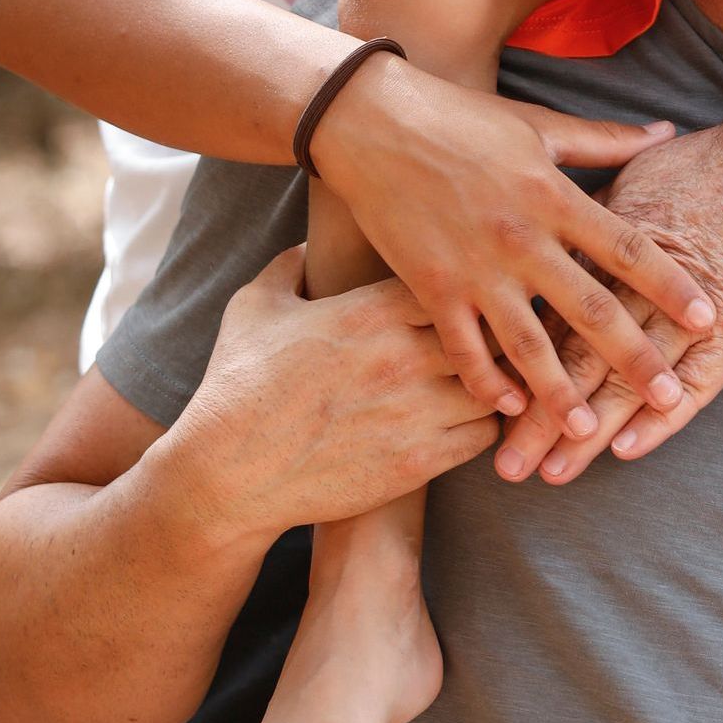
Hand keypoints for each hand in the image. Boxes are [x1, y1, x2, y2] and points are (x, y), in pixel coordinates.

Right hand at [164, 247, 499, 545]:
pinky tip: (469, 420)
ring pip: (494, 384)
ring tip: (491, 378)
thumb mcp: (254, 308)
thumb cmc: (237, 387)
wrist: (226, 476)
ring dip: (496, 380)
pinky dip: (483, 427)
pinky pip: (482, 436)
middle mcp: (400, 355)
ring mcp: (413, 411)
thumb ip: (288, 268)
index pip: (454, 277)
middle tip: (496, 332)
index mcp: (368, 310)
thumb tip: (307, 246)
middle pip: (487, 328)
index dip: (464, 283)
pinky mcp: (416, 462)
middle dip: (493, 329)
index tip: (463, 290)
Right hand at [308, 61, 718, 427]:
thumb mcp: (538, 124)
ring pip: (528, 343)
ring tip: (590, 431)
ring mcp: (474, 268)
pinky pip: (464, 348)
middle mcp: (520, 237)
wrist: (372, 122)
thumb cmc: (461, 119)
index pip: (626, 247)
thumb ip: (604, 140)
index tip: (707, 317)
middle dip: (634, 356)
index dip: (670, 284)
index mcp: (553, 195)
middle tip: (670, 398)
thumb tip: (666, 130)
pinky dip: (487, 382)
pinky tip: (509, 410)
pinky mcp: (429, 288)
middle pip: (590, 307)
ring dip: (561, 391)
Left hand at [492, 99, 722, 484]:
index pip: (556, 310)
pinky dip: (662, 419)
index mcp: (614, 241)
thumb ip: (600, 209)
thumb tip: (560, 233)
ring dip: (590, 431)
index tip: (488, 399)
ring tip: (553, 472)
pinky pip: (696, 384)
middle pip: (581, 355)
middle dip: (542, 414)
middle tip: (506, 462)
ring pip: (628, 379)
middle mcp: (643, 282)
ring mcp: (691, 311)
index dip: (521, 357)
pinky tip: (626, 450)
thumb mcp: (645, 170)